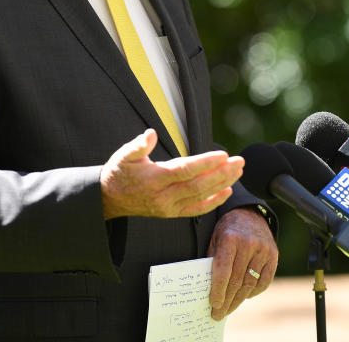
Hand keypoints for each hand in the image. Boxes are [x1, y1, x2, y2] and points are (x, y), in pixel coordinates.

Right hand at [100, 129, 242, 219]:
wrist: (109, 199)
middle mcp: (163, 196)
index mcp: (154, 179)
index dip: (206, 163)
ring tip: (239, 171)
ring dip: (222, 184)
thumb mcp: (123, 154)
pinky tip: (228, 191)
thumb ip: (138, 145)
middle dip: (222, 173)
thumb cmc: (119, 172)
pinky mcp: (172, 213)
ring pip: (201, 197)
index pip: (185, 170)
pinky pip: (196, 210)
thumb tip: (150, 134)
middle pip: (198, 185)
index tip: (223, 155)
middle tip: (240, 161)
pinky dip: (214, 202)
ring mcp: (169, 207)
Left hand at [208, 207, 277, 320]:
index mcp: (230, 238)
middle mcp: (248, 244)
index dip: (218, 291)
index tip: (213, 305)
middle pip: (236, 281)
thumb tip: (207, 288)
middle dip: (226, 301)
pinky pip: (265, 281)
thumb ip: (212, 260)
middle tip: (218, 314)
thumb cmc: (228, 229)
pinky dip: (254, 292)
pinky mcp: (274, 255)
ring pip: (250, 283)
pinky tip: (245, 296)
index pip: (223, 272)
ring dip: (238, 300)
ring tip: (229, 309)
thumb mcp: (215, 238)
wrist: (249, 213)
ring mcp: (263, 250)